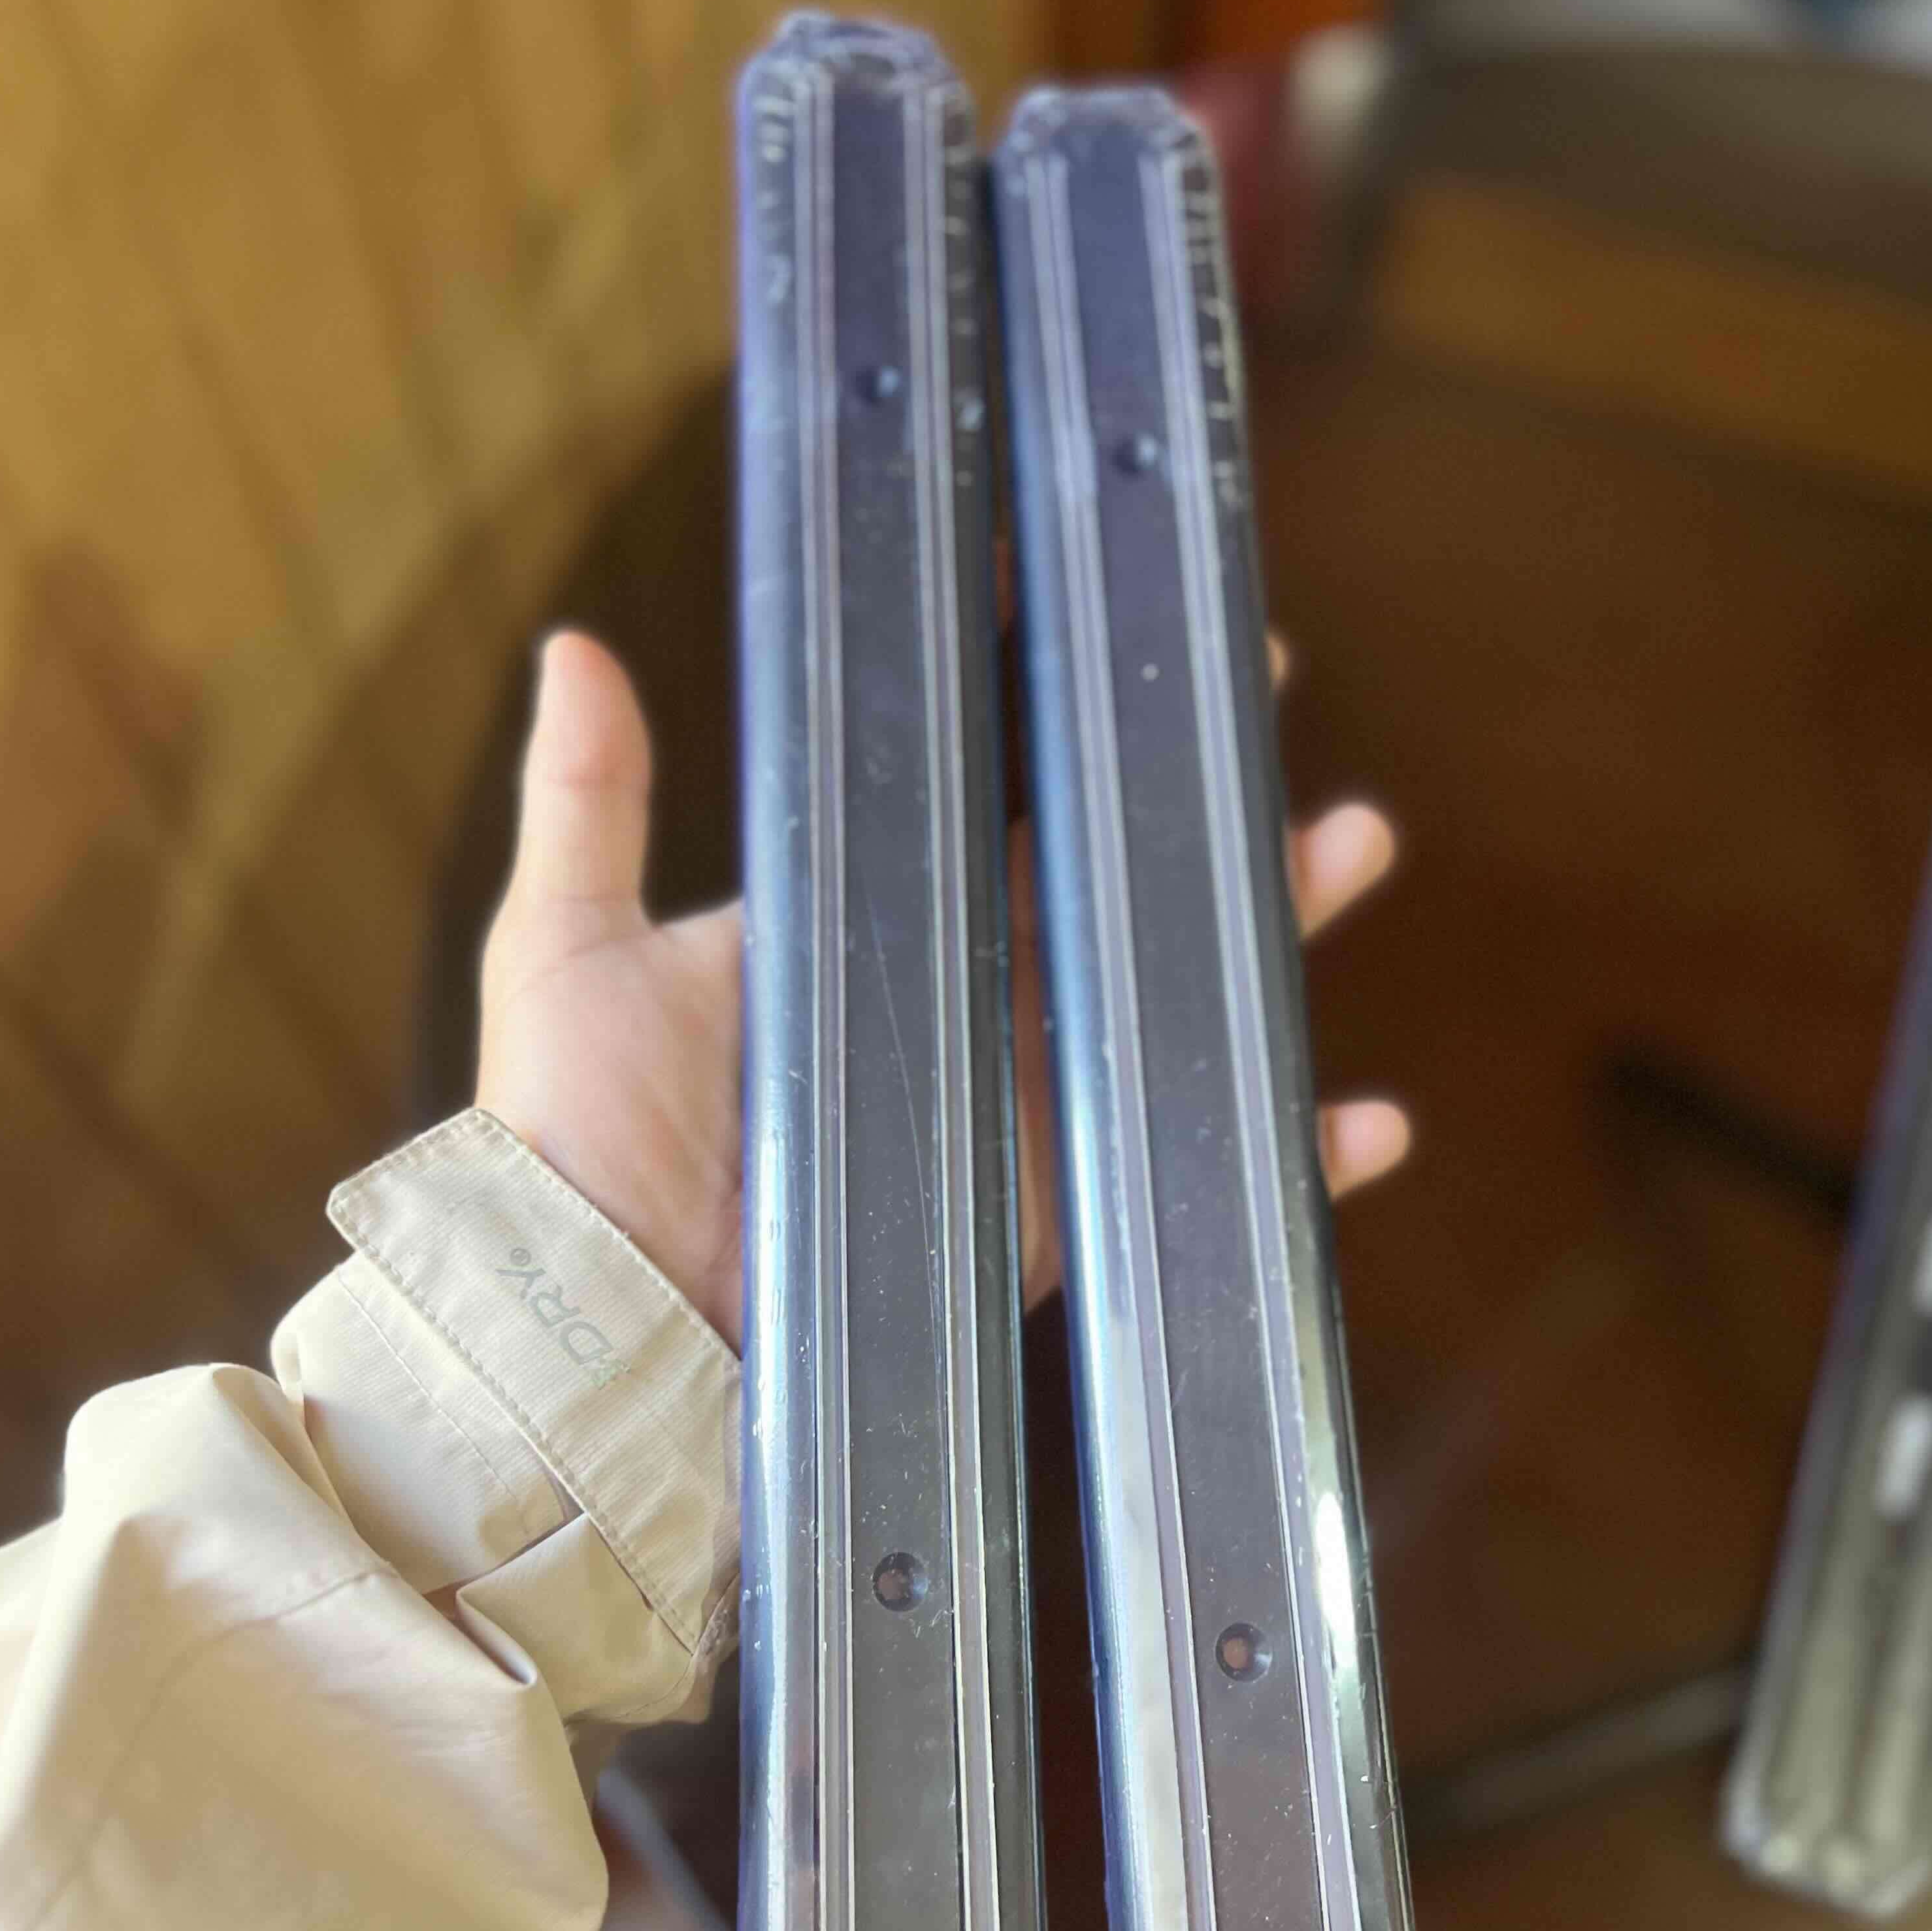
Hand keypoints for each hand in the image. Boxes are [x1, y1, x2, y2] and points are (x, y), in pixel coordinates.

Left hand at [478, 629, 1406, 1349]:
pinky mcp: (1041, 1221)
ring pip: (1159, 1002)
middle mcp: (946, 1009)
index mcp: (854, 931)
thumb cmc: (572, 1133)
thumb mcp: (568, 945)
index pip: (968, 792)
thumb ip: (589, 800)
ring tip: (1352, 843)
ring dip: (1261, 933)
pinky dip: (1283, 1157)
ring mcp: (1007, 1112)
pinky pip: (1177, 1178)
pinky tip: (1363, 1122)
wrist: (605, 1320)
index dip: (1045, 708)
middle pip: (1095, 883)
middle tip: (1262, 694)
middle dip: (1187, 800)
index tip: (1105, 610)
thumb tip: (573, 645)